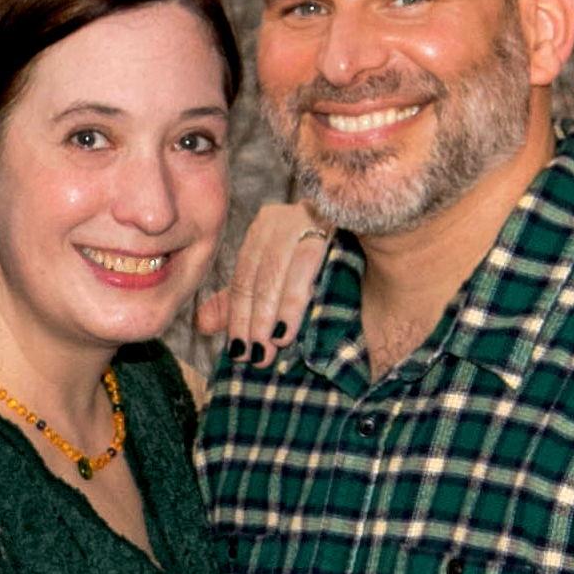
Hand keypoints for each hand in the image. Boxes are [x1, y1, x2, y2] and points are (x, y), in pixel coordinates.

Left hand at [198, 197, 329, 353]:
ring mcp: (306, 217)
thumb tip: (203, 324)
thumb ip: (239, 301)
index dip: (237, 316)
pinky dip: (293, 301)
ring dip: (271, 314)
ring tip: (270, 346)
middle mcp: (281, 218)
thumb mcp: (275, 283)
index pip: (243, 277)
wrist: (371, 241)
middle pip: (257, 275)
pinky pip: (306, 265)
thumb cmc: (320, 268)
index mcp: (264, 228)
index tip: (237, 351)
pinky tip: (286, 328)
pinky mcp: (332, 224)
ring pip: (277, 272)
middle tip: (255, 356)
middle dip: (254, 320)